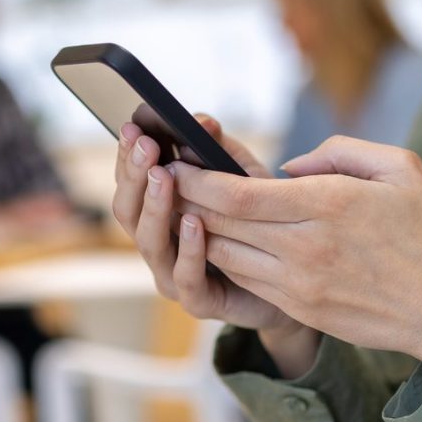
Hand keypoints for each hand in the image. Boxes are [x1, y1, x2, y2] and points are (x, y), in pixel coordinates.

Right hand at [111, 116, 319, 372]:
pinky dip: (190, 250)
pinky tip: (196, 222)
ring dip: (156, 207)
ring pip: (150, 243)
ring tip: (164, 177)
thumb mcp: (245, 179)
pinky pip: (187, 278)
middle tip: (146, 146)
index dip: (127, 157)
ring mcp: (175, 275)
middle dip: (135, 176)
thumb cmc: (261, 223)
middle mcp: (159, 244)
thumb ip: (221, 151)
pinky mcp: (201, 301)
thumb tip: (203, 120)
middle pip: (128, 212)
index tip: (132, 127)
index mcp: (161, 213)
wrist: (294, 280)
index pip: (131, 184)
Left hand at [171, 135, 421, 371]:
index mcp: (329, 204)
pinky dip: (228, 258)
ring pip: (225, 255)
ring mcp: (300, 283)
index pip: (238, 192)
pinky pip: (246, 280)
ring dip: (202, 231)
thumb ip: (340, 153)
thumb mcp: (402, 169)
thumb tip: (290, 166)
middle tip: (167, 178)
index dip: (197, 177)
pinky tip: (228, 241)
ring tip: (192, 208)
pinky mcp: (303, 308)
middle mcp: (305, 246)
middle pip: (220, 222)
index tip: (176, 161)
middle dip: (186, 199)